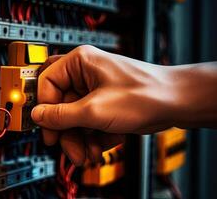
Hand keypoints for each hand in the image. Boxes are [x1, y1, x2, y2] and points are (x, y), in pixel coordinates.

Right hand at [32, 45, 178, 164]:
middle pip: (61, 105)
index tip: (47, 130)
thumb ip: (61, 116)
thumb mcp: (95, 110)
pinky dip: (93, 137)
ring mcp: (97, 89)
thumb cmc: (145, 95)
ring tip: (85, 154)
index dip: (45, 109)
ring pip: (76, 117)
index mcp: (80, 62)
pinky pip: (90, 122)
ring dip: (79, 139)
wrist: (178, 104)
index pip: (47, 84)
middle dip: (66, 131)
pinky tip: (99, 148)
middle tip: (68, 149)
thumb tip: (38, 116)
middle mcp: (86, 73)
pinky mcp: (107, 104)